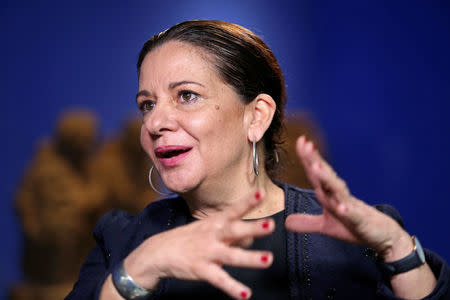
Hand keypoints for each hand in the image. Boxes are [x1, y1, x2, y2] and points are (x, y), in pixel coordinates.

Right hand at [124, 193, 274, 299]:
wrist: (159, 252)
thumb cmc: (189, 238)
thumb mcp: (210, 229)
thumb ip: (232, 232)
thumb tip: (252, 235)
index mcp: (216, 222)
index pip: (234, 210)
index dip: (247, 202)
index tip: (261, 193)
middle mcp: (213, 235)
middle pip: (235, 229)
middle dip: (253, 227)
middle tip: (271, 225)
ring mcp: (207, 252)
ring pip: (231, 255)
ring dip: (250, 258)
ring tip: (268, 260)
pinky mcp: (201, 269)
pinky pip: (219, 280)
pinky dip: (232, 288)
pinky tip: (245, 294)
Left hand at [285, 136, 410, 258]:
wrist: (384, 237)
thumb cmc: (355, 227)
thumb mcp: (327, 226)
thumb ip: (307, 222)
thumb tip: (286, 222)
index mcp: (330, 195)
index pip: (316, 175)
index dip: (307, 159)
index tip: (300, 141)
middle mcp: (339, 196)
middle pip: (325, 176)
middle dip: (315, 160)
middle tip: (306, 144)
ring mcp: (350, 207)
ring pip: (338, 190)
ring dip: (328, 178)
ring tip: (316, 167)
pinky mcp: (360, 221)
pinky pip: (352, 215)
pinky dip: (347, 210)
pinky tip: (342, 207)